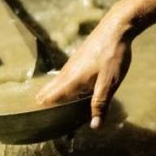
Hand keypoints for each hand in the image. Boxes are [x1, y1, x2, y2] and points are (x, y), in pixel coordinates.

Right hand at [35, 14, 133, 129]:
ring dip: (52, 93)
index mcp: (71, 81)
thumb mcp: (109, 83)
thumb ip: (100, 104)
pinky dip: (60, 85)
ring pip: (56, 82)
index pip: (49, 99)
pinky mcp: (78, 58)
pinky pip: (64, 75)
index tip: (39, 124)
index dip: (43, 111)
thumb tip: (94, 127)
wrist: (116, 28)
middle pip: (49, 90)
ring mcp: (72, 63)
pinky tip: (68, 87)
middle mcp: (67, 72)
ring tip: (47, 104)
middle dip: (44, 102)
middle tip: (40, 117)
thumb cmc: (112, 56)